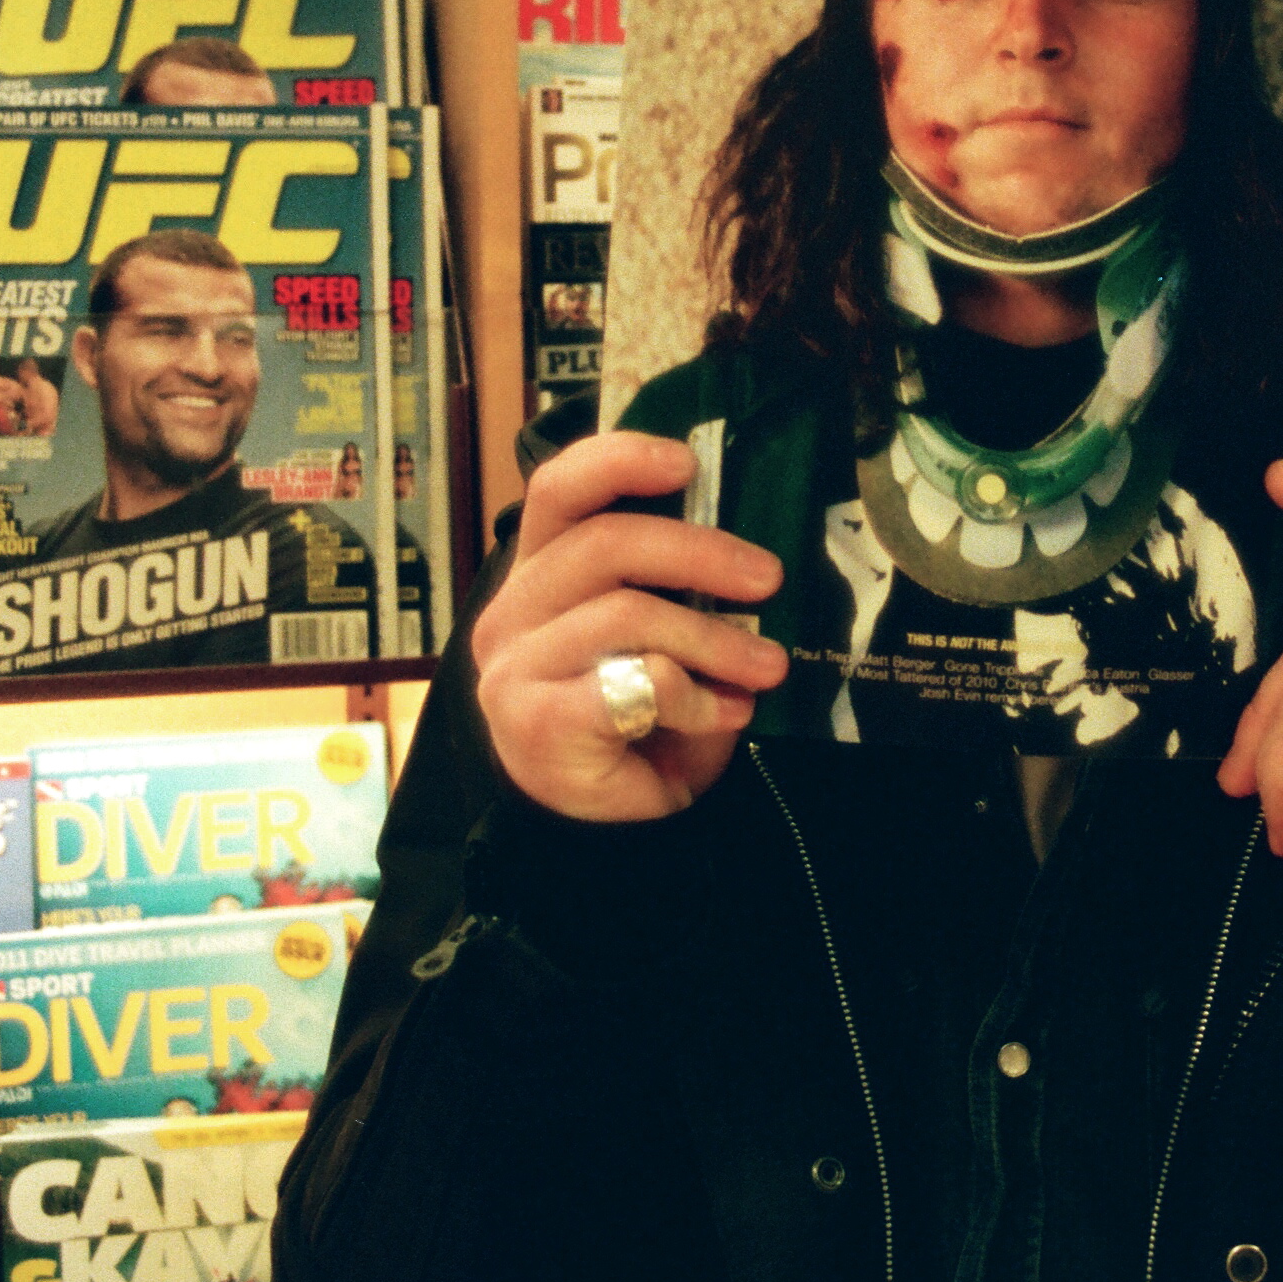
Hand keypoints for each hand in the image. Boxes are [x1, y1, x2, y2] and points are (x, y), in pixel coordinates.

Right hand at [469, 431, 790, 823]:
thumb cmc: (637, 716)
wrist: (604, 821)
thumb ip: (676, 584)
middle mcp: (514, 610)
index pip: (559, 490)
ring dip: (715, 639)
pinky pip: (635, 682)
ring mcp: (515, 666)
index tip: (686, 462)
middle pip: (606, 544)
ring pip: (628, 614)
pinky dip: (694, 696)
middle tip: (768, 578)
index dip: (618, 460)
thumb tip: (748, 550)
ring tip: (765, 666)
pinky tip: (723, 715)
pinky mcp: (534, 720)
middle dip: (702, 554)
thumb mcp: (657, 634)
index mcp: (541, 573)